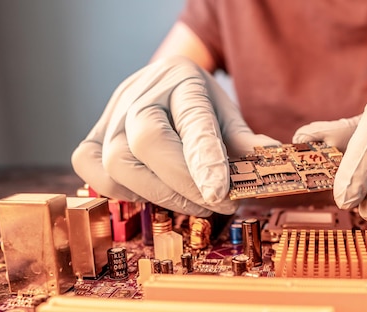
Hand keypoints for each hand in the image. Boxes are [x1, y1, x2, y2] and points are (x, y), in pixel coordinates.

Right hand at [72, 56, 278, 216]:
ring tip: (192, 203)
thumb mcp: (229, 115)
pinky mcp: (93, 136)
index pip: (192, 120)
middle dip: (183, 185)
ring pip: (118, 162)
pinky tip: (154, 193)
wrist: (164, 84)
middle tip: (215, 204)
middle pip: (148, 142)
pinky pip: (93, 169)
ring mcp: (111, 114)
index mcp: (183, 79)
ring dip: (159, 195)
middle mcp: (141, 93)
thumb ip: (246, 141)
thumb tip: (272, 161)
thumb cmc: (199, 104)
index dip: (205, 160)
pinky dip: (122, 191)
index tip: (220, 195)